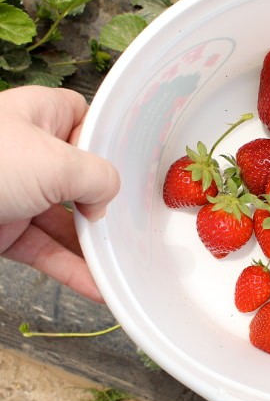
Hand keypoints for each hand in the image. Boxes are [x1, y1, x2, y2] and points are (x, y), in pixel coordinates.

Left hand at [0, 86, 119, 301]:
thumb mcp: (55, 162)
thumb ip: (96, 176)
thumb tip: (105, 198)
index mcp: (36, 116)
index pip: (80, 119)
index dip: (102, 141)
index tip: (125, 167)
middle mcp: (26, 152)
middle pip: (77, 178)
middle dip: (102, 203)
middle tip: (126, 222)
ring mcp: (14, 193)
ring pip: (62, 220)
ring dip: (90, 246)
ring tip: (118, 266)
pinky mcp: (3, 229)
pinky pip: (45, 250)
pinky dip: (70, 269)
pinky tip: (95, 285)